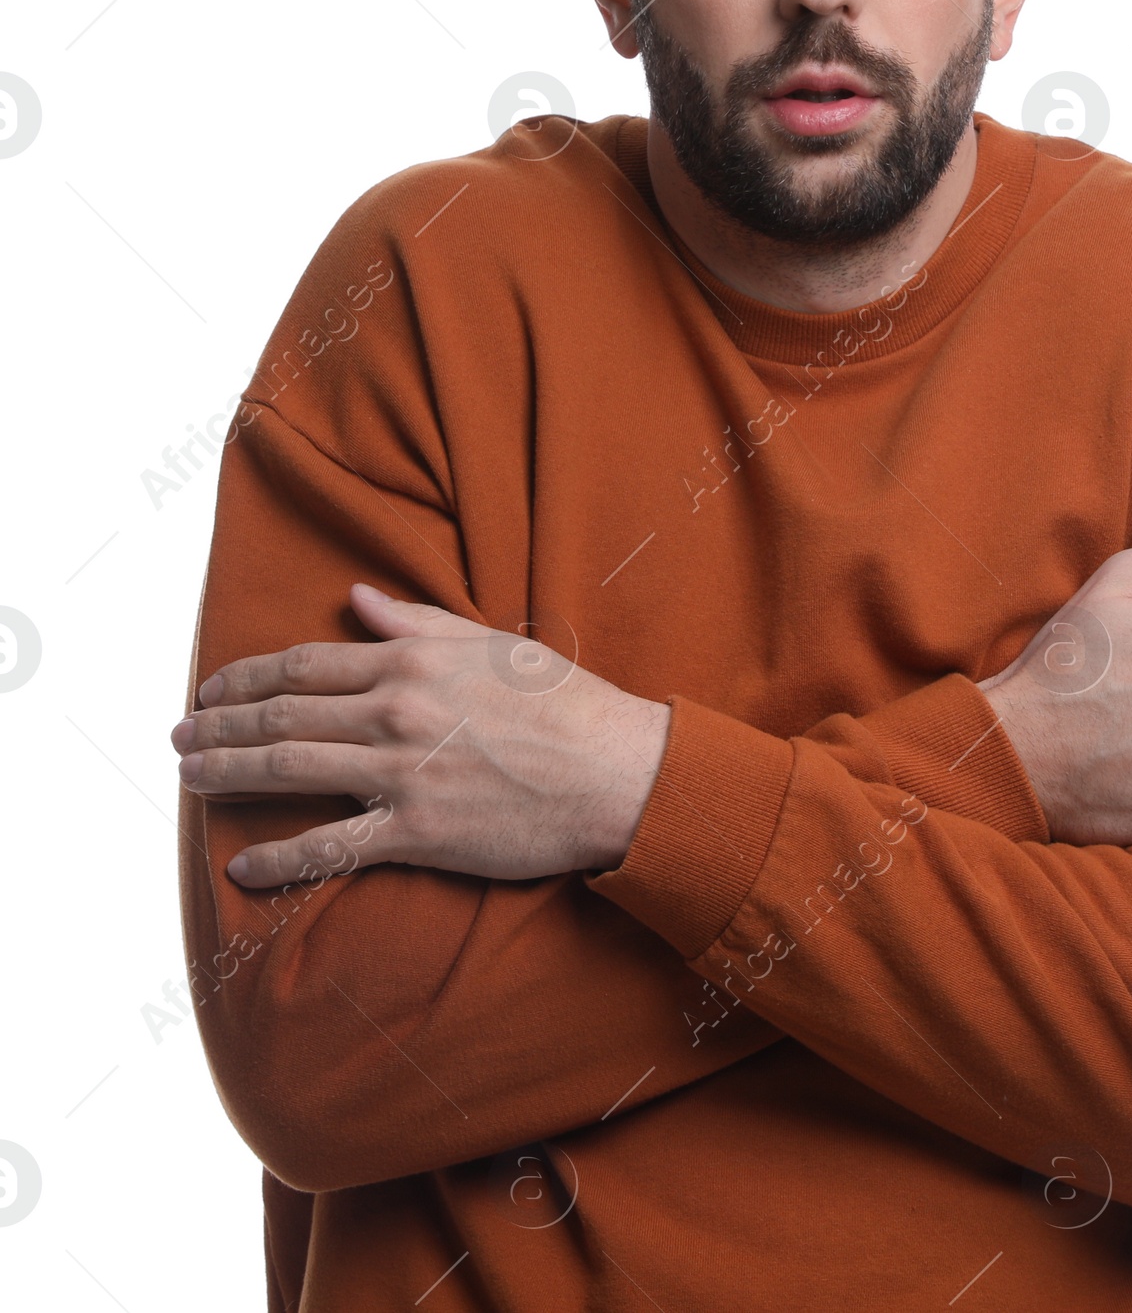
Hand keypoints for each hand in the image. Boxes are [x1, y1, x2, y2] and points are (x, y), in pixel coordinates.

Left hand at [170, 584, 669, 886]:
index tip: (212, 688)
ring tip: (190, 780)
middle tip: (180, 738)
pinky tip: (241, 866)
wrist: (616, 771)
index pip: (305, 664)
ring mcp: (402, 774)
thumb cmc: (564, 703)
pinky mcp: (418, 832)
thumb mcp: (492, 644)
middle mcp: (396, 712)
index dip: (247, 676)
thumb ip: (418, 622)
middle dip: (220, 725)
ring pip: (291, 770)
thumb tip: (359, 600)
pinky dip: (280, 858)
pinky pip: (332, 846)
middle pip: (284, 714)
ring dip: (229, 773)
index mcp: (413, 662)